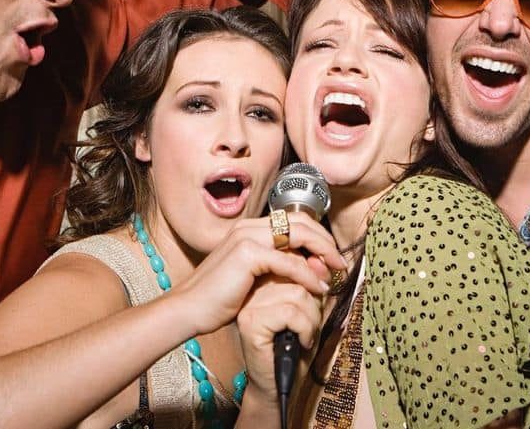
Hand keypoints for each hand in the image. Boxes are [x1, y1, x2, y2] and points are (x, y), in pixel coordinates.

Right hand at [168, 215, 345, 335]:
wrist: (189, 309)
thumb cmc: (218, 298)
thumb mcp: (253, 278)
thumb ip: (278, 267)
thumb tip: (311, 266)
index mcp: (248, 228)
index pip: (292, 220)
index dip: (317, 236)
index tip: (331, 257)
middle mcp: (248, 227)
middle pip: (300, 221)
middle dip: (325, 241)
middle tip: (340, 262)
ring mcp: (247, 238)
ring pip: (299, 235)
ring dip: (322, 254)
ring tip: (335, 272)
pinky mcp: (247, 255)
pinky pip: (289, 262)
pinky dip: (308, 275)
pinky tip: (318, 288)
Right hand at [235, 275, 323, 402]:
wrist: (280, 387)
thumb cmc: (295, 352)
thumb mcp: (310, 313)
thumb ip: (313, 290)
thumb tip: (320, 262)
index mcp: (263, 284)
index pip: (294, 266)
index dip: (314, 283)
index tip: (319, 303)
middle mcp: (252, 292)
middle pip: (297, 278)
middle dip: (314, 305)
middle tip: (310, 328)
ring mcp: (248, 306)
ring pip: (296, 294)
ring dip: (311, 319)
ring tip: (306, 335)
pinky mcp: (250, 323)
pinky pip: (289, 313)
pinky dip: (305, 329)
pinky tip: (301, 342)